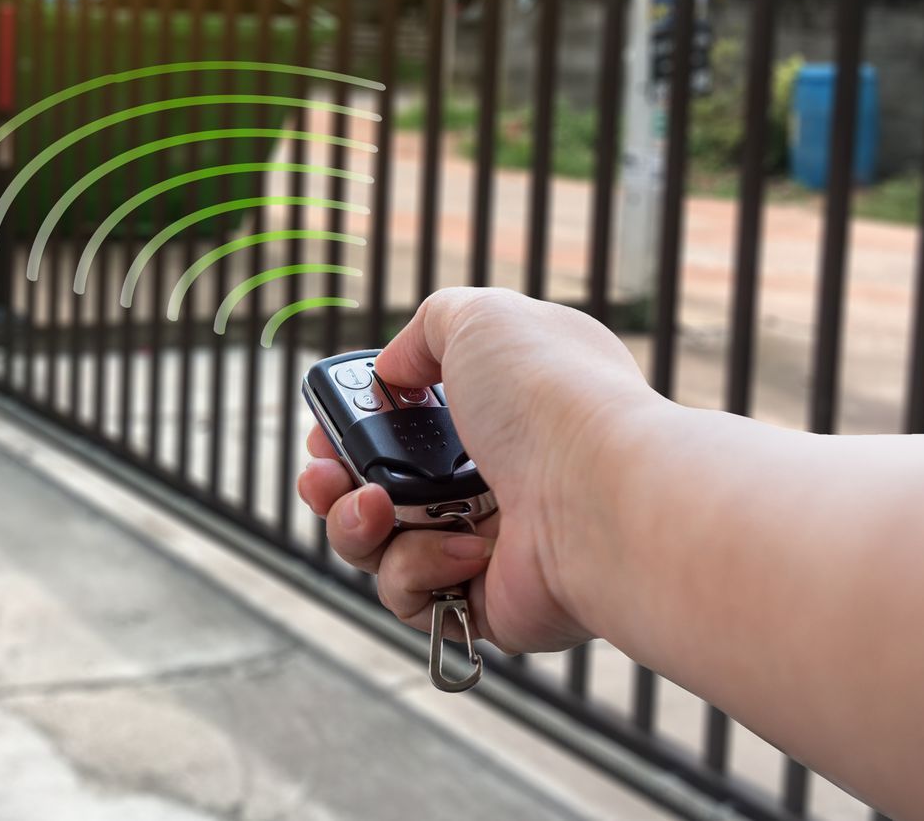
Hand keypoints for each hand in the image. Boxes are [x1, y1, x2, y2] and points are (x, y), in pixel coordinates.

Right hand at [296, 287, 671, 652]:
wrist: (599, 497)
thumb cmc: (550, 399)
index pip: (405, 423)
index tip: (327, 427)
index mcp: (497, 412)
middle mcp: (494, 476)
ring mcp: (489, 543)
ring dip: (356, 526)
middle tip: (324, 476)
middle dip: (332, 483)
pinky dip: (417, 570)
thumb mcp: (481, 319)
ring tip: (375, 509)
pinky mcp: (485, 604)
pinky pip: (414, 597)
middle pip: (375, 488)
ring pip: (380, 547)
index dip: (353, 426)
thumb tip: (392, 370)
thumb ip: (426, 329)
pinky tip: (460, 549)